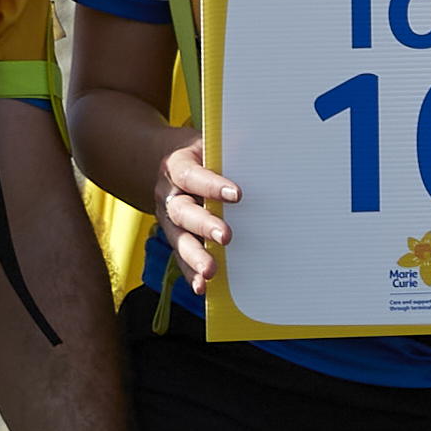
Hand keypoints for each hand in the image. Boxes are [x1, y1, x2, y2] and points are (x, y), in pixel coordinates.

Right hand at [154, 134, 238, 295]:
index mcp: (176, 166)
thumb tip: (263, 155)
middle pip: (182, 211)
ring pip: (178, 239)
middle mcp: (168, 194)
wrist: (168, 163)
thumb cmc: (200, 153)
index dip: (211, 185)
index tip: (237, 194)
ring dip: (195, 256)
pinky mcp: (174, 237)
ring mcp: (168, 219)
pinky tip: (202, 286)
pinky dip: (190, 273)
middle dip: (204, 225)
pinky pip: (180, 257)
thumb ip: (227, 152)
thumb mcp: (209, 144)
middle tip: (226, 236)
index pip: (192, 175)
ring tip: (211, 270)